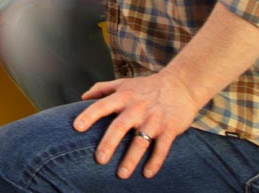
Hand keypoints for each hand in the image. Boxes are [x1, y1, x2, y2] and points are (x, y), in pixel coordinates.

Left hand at [75, 71, 204, 178]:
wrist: (181, 85)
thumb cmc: (147, 87)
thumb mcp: (123, 83)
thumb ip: (102, 89)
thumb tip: (82, 98)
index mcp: (123, 97)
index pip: (102, 106)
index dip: (89, 115)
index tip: (77, 127)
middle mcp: (137, 108)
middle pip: (120, 126)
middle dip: (109, 143)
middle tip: (99, 160)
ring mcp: (154, 119)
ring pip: (141, 141)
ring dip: (131, 159)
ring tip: (122, 174)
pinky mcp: (169, 129)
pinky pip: (162, 148)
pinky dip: (155, 161)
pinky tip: (147, 174)